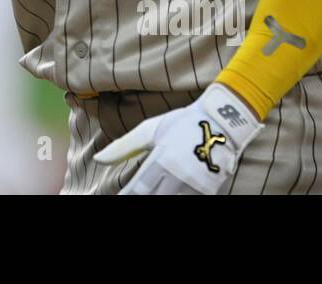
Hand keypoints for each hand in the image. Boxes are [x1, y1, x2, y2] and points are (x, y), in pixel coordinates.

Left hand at [93, 83, 262, 194]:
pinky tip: (168, 194)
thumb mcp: (150, 130)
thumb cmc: (183, 124)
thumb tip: (97, 159)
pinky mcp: (209, 190)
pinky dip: (179, 199)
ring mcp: (194, 186)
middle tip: (130, 198)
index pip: (137, 190)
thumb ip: (124, 147)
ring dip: (159, 199)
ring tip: (151, 194)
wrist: (224, 121)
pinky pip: (189, 200)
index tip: (116, 199)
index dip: (126, 196)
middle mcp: (176, 177)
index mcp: (159, 162)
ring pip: (171, 201)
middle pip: (153, 198)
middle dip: (141, 199)